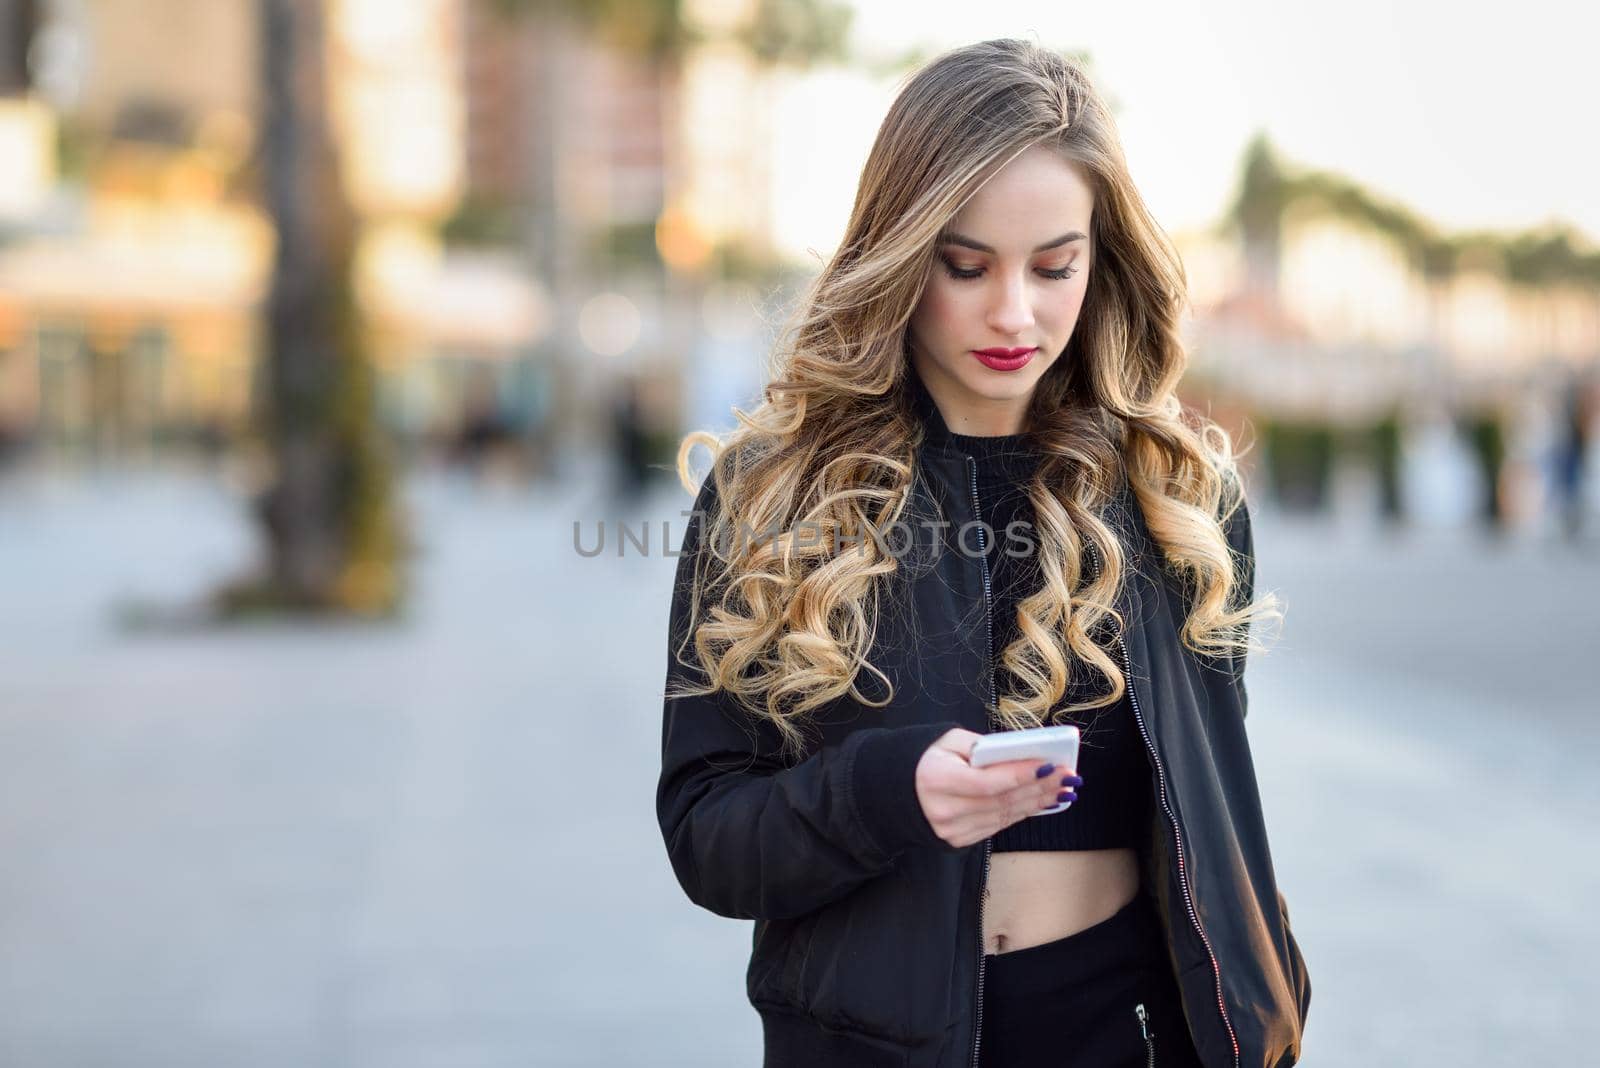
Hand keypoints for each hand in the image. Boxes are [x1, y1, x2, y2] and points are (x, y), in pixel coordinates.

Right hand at [914, 728, 1081, 848]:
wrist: (899, 792)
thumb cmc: (927, 759)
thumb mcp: (947, 741)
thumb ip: (980, 745)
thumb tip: (1018, 753)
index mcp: (937, 780)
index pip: (989, 782)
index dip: (1022, 774)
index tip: (1051, 765)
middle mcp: (945, 810)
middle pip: (1002, 801)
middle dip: (1039, 787)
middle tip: (1067, 777)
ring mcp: (952, 831)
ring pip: (1004, 816)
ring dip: (1037, 803)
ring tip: (1062, 789)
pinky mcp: (959, 840)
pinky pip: (997, 826)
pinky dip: (1021, 813)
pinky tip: (1040, 803)